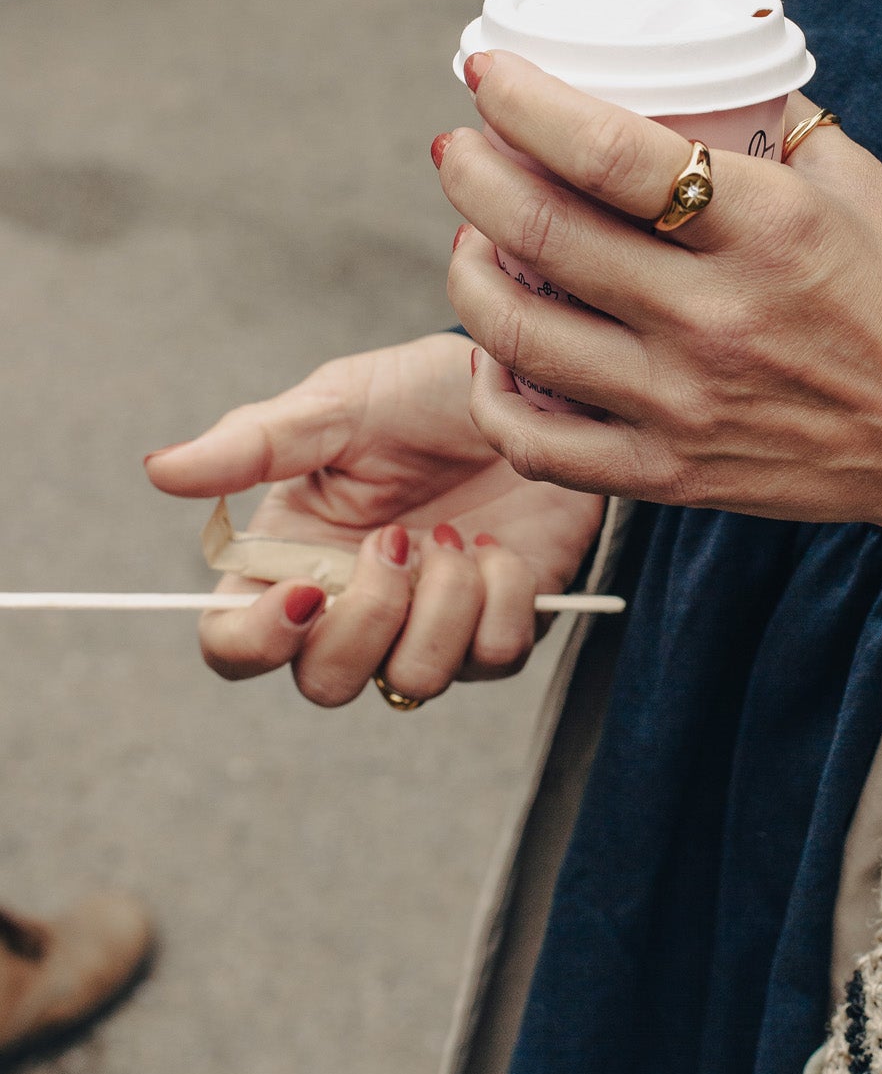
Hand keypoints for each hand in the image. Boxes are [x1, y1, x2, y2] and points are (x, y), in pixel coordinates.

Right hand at [144, 333, 603, 703]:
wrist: (531, 390)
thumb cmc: (425, 392)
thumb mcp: (340, 402)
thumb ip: (255, 444)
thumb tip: (159, 470)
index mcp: (292, 556)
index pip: (233, 642)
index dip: (256, 641)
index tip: (305, 591)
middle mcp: (353, 604)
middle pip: (324, 683)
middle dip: (366, 621)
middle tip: (400, 539)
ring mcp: (427, 624)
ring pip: (415, 682)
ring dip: (444, 604)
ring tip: (464, 535)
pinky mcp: (497, 626)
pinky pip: (493, 659)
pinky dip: (503, 600)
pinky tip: (504, 546)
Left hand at [438, 55, 881, 588]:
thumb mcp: (864, 187)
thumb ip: (775, 128)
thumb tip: (693, 80)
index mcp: (769, 227)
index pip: (606, 151)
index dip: (522, 101)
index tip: (487, 72)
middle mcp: (717, 317)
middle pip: (540, 233)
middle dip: (471, 174)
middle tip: (459, 149)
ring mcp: (687, 404)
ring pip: (518, 335)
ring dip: (467, 271)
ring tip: (471, 238)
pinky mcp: (673, 475)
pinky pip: (541, 442)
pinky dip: (493, 394)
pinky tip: (494, 354)